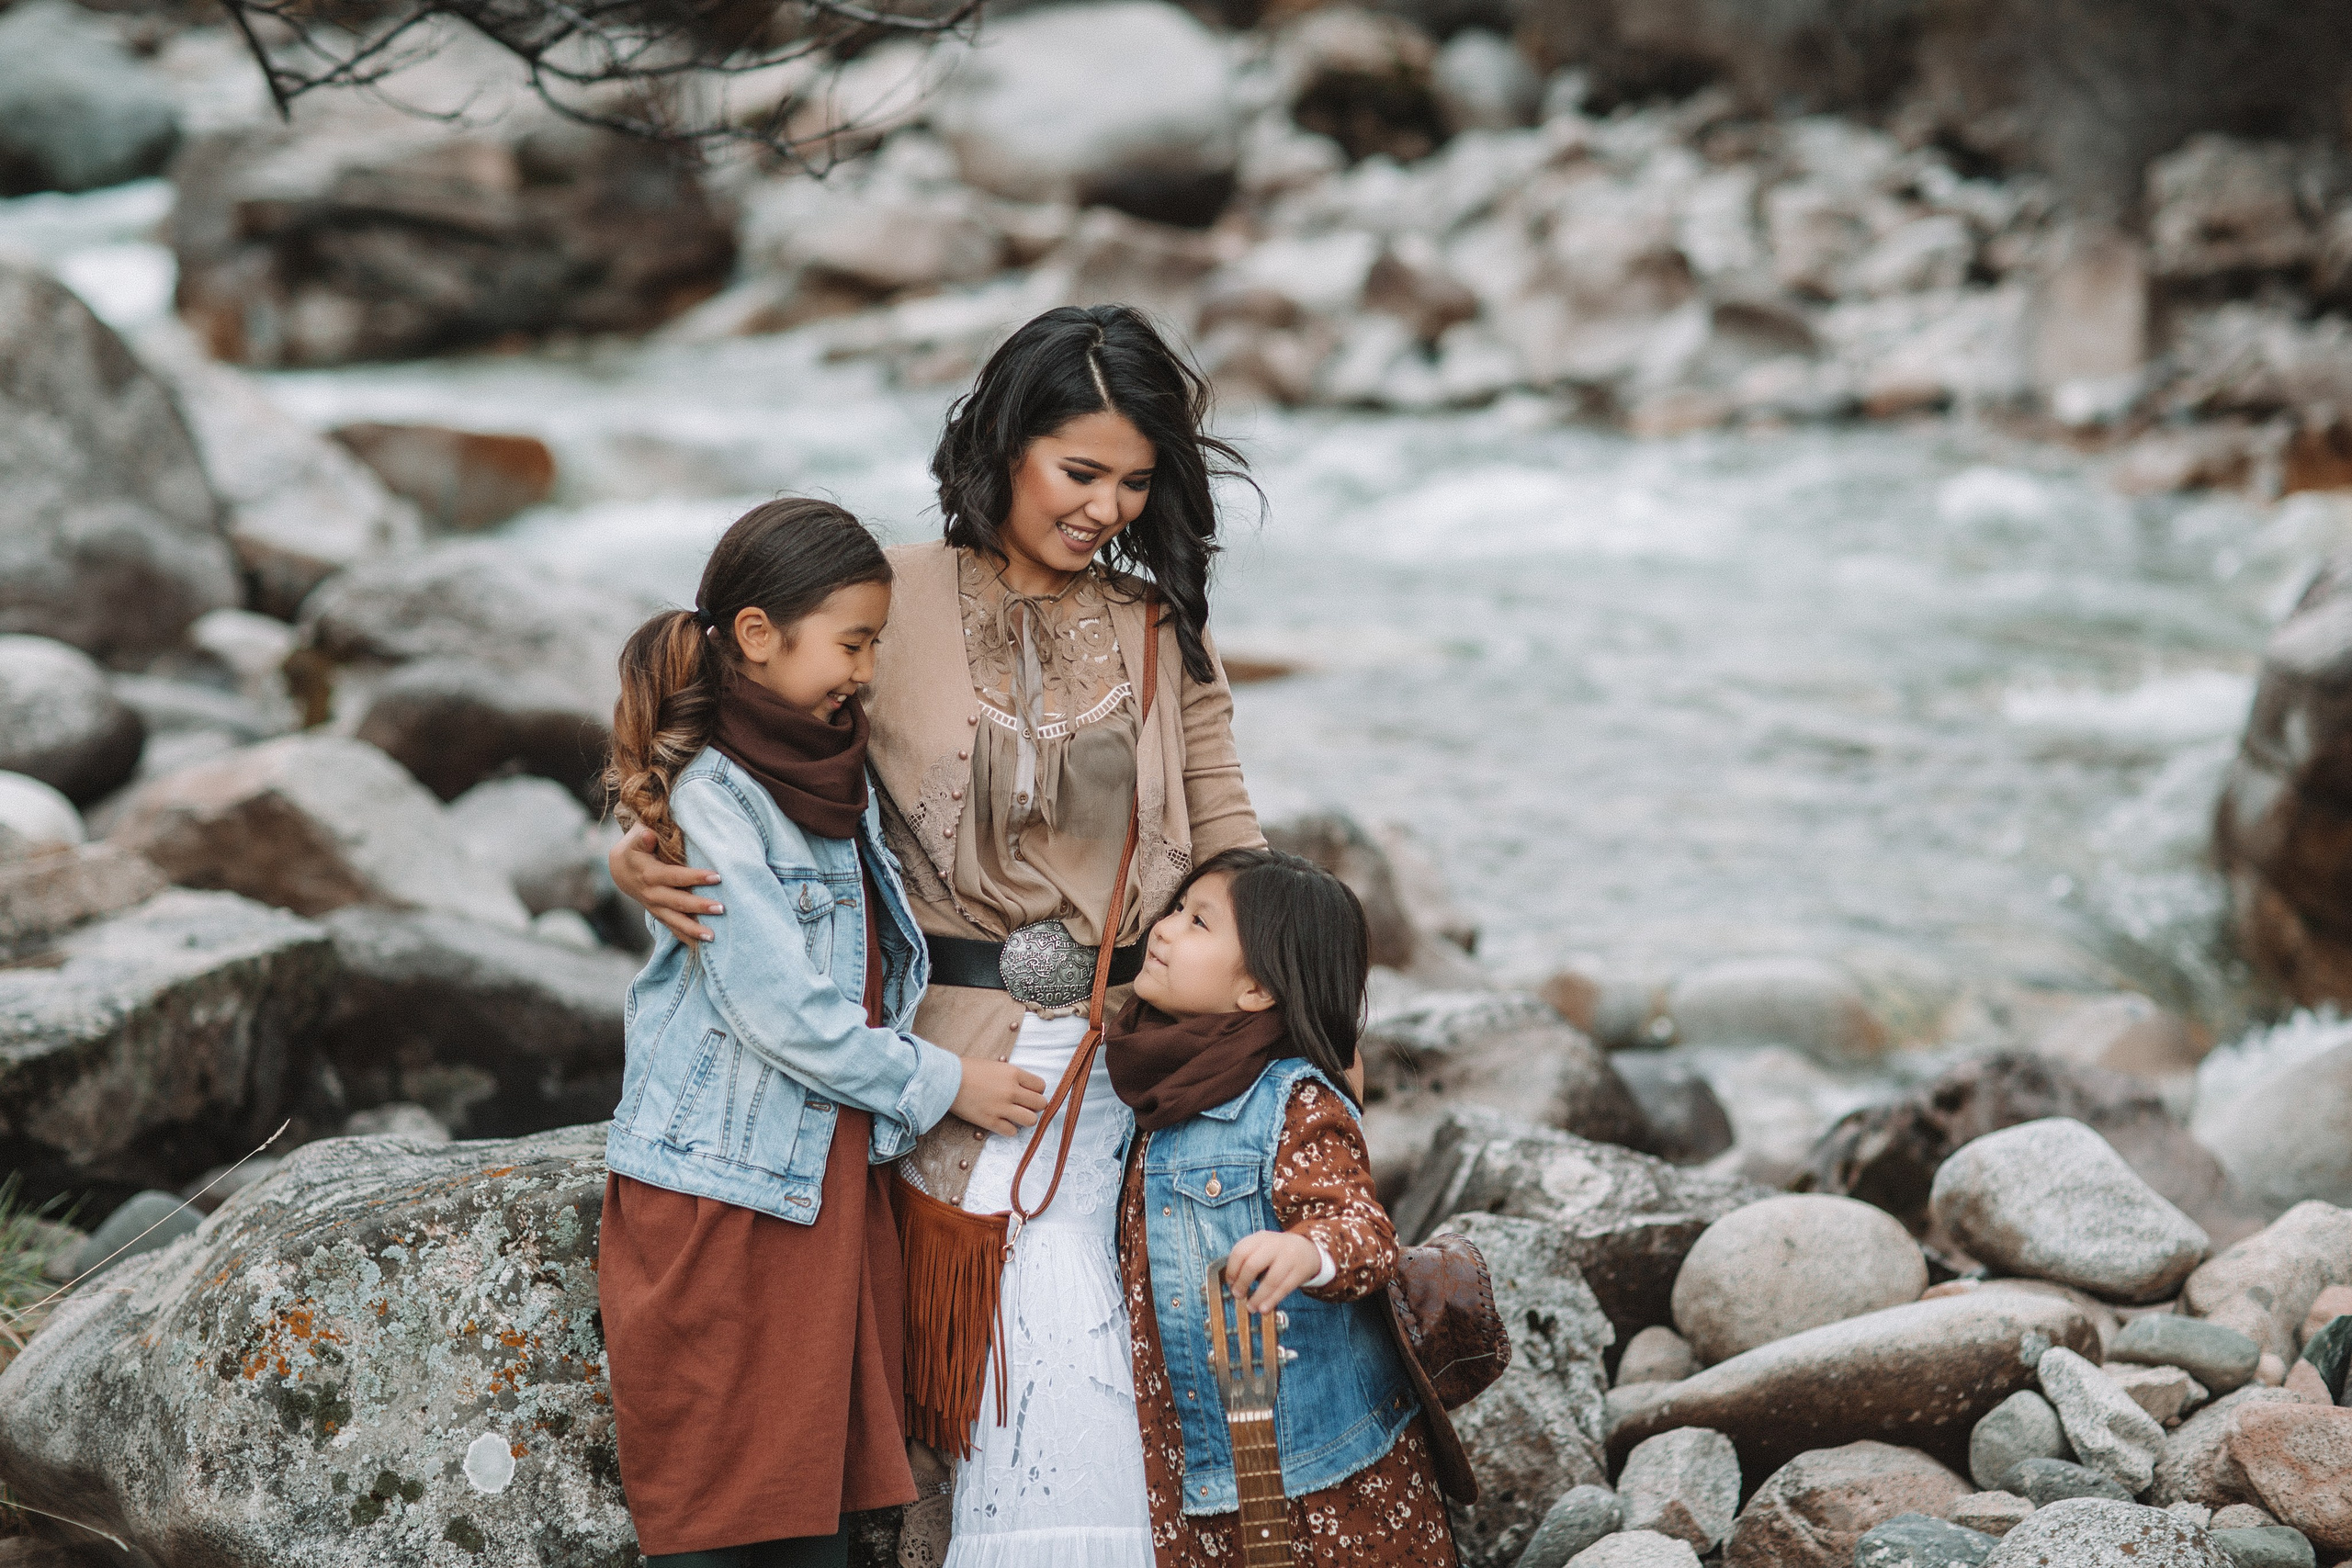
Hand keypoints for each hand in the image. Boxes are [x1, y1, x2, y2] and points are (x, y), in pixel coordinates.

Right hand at [609, 824, 723, 942]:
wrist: (621, 869)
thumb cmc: (637, 847)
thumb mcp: (636, 838)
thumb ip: (643, 836)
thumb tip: (649, 836)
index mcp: (649, 873)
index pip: (675, 876)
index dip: (695, 877)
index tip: (717, 876)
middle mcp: (651, 894)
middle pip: (678, 902)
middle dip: (699, 906)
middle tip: (721, 908)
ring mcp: (655, 907)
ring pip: (675, 921)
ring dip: (693, 929)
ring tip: (712, 937)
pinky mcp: (659, 914)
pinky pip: (673, 928)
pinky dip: (686, 937)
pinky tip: (702, 945)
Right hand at [951, 1058, 1047, 1135]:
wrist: (946, 1080)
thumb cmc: (968, 1070)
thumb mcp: (996, 1066)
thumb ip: (1012, 1077)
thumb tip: (1024, 1088)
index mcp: (1014, 1073)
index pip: (1041, 1086)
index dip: (1036, 1091)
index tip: (1028, 1093)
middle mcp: (1011, 1091)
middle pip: (1041, 1104)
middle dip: (1035, 1106)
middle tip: (1024, 1106)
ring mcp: (1002, 1107)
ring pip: (1031, 1120)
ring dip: (1025, 1119)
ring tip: (1015, 1116)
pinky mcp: (990, 1121)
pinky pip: (1012, 1132)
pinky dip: (1009, 1129)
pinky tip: (1002, 1123)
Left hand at [1223, 1229, 1321, 1315]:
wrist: (1308, 1249)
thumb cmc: (1278, 1252)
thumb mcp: (1263, 1247)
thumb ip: (1248, 1259)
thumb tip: (1232, 1283)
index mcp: (1261, 1238)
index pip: (1240, 1251)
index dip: (1232, 1269)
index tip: (1230, 1283)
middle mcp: (1275, 1245)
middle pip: (1253, 1264)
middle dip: (1242, 1283)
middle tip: (1238, 1295)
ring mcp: (1289, 1257)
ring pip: (1271, 1280)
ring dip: (1258, 1297)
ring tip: (1251, 1307)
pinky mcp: (1300, 1271)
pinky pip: (1284, 1288)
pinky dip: (1272, 1301)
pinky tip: (1264, 1308)